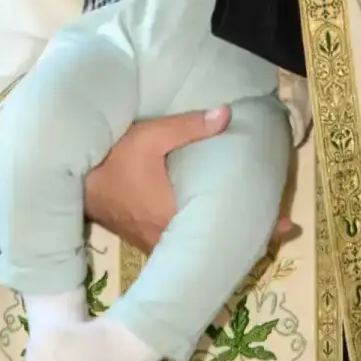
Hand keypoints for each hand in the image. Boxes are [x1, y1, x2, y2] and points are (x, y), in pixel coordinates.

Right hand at [84, 107, 293, 251]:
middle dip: (249, 235)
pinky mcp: (145, 240)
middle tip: (283, 226)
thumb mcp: (149, 136)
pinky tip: (215, 226)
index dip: (257, 229)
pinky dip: (205, 238)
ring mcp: (154, 242)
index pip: (224, 230)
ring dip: (227, 238)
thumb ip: (188, 127)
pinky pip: (184, 245)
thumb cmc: (113, 160)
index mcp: (173, 216)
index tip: (286, 226)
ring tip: (257, 226)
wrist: (73, 181)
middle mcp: (167, 237)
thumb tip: (227, 114)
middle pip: (217, 244)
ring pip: (201, 247)